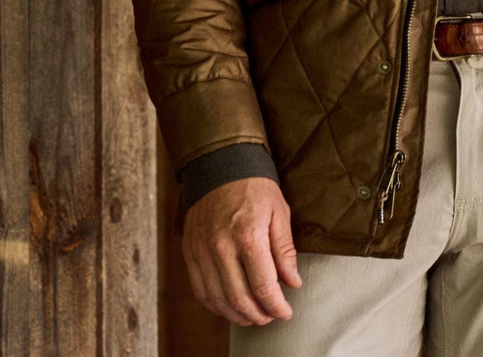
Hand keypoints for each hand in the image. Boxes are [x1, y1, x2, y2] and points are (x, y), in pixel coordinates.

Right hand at [182, 177, 301, 326]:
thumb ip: (285, 249)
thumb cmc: (254, 187)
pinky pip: (200, 290)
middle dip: (259, 315)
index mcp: (248, 235)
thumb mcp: (279, 211)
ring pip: (218, 300)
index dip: (277, 306)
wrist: (220, 165)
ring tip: (253, 316)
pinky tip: (229, 306)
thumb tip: (293, 282)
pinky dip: (215, 304)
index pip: (264, 286)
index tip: (286, 312)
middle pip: (240, 299)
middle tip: (271, 317)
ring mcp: (201, 250)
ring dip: (237, 315)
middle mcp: (221, 246)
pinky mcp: (189, 251)